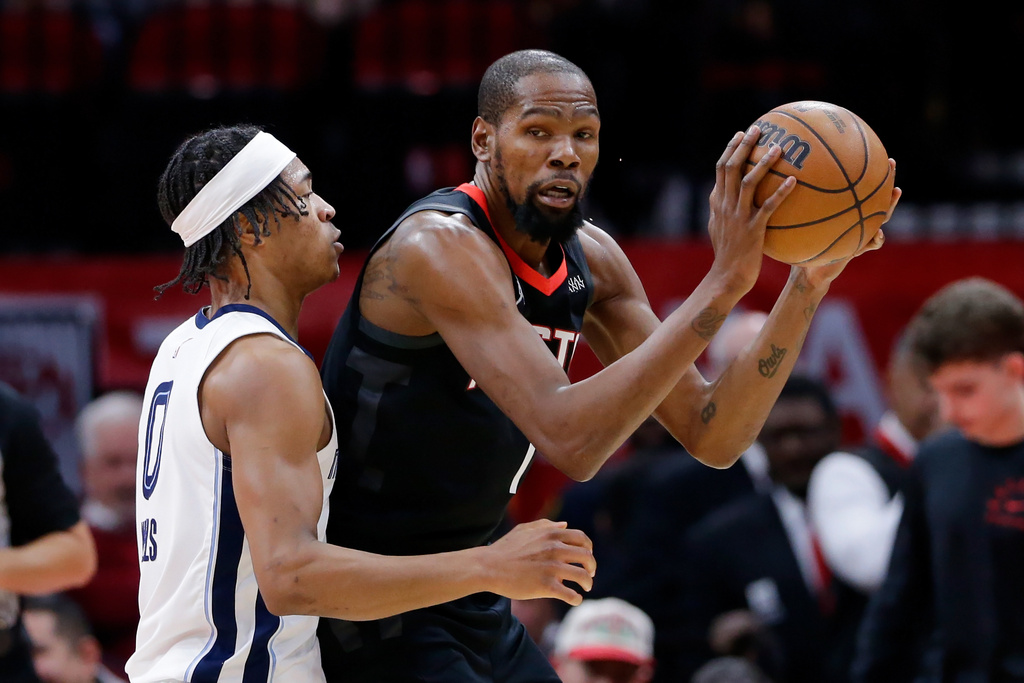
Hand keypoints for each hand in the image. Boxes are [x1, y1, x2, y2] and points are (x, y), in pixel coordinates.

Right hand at [481, 519, 595, 605]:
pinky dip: (576, 599)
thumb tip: (565, 524)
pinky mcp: (546, 586)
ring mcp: (551, 568)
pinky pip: (570, 594)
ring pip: (583, 576)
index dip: (588, 549)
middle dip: (592, 567)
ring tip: (585, 588)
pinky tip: (575, 600)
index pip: (582, 539)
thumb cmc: (505, 548)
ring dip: (587, 583)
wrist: (488, 567)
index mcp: (551, 534)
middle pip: (587, 557)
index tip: (587, 558)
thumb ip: (545, 525)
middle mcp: (555, 549)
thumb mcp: (524, 529)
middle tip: (590, 575)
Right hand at [706, 125, 796, 292]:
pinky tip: (795, 181)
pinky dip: (780, 193)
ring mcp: (738, 217)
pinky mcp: (753, 230)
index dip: (730, 149)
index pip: (721, 169)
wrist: (727, 277)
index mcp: (718, 203)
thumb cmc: (729, 254)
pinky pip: (768, 207)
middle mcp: (725, 206)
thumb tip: (733, 196)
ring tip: (778, 147)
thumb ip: (725, 209)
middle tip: (757, 129)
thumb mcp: (720, 228)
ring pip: (748, 183)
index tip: (741, 134)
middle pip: (731, 168)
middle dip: (743, 146)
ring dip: (763, 163)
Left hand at [794, 159, 900, 288]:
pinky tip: (878, 235)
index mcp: (840, 208)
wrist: (809, 272)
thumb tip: (778, 180)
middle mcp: (853, 217)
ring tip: (896, 191)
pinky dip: (877, 239)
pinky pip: (873, 243)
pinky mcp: (859, 248)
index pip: (852, 186)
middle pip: (872, 194)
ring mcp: (860, 232)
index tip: (860, 149)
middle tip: (890, 161)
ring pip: (880, 216)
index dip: (856, 170)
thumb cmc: (801, 245)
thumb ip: (793, 207)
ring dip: (890, 204)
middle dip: (883, 178)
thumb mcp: (796, 225)